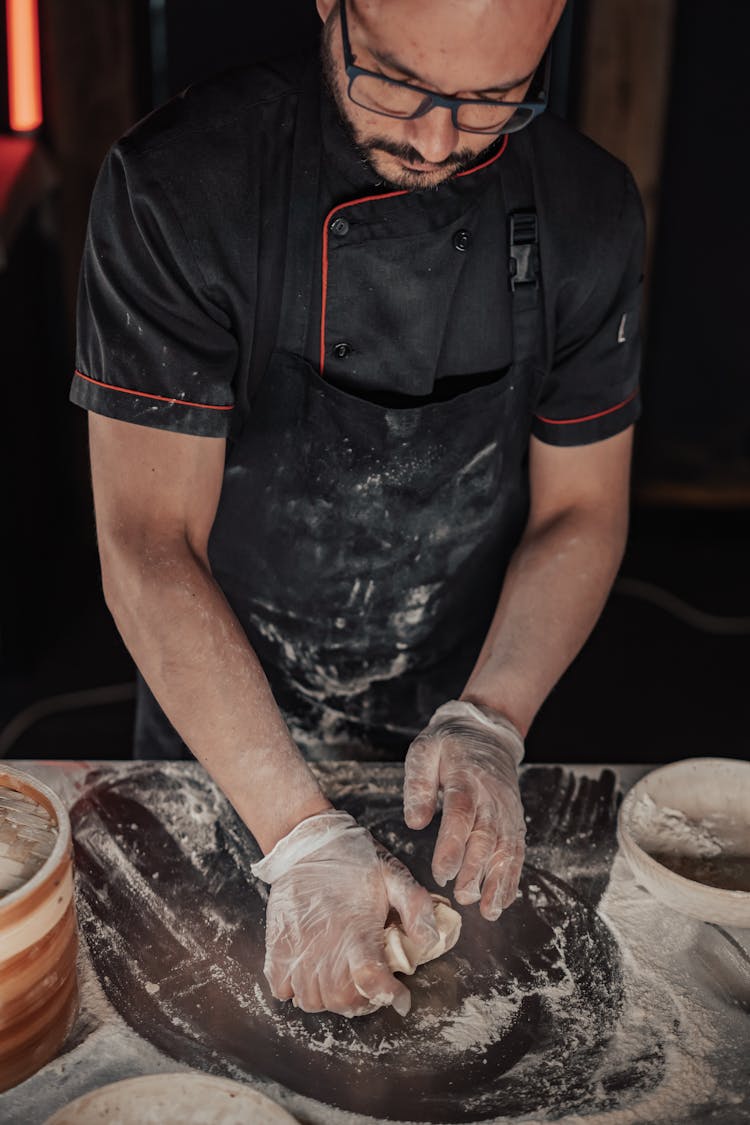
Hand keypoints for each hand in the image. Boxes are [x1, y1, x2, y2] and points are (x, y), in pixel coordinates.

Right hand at [251, 810, 439, 1017]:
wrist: (307, 841)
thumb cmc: (353, 859)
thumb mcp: (394, 875)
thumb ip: (415, 906)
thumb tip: (429, 941)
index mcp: (356, 929)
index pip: (370, 980)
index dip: (386, 996)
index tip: (399, 998)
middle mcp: (324, 944)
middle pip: (340, 999)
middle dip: (361, 1002)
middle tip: (370, 986)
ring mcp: (296, 947)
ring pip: (312, 1000)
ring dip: (329, 999)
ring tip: (342, 980)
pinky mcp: (276, 945)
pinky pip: (281, 989)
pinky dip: (295, 990)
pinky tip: (311, 973)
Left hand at [404, 700, 525, 920]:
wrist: (488, 732)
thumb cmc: (450, 744)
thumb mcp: (425, 750)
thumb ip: (418, 784)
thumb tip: (414, 822)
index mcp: (466, 778)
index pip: (461, 815)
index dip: (453, 846)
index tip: (442, 873)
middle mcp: (492, 797)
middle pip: (486, 837)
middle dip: (475, 871)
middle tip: (461, 897)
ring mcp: (507, 810)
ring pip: (505, 848)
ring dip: (498, 881)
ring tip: (487, 910)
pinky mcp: (514, 819)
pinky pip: (516, 850)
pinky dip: (512, 876)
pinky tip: (503, 899)